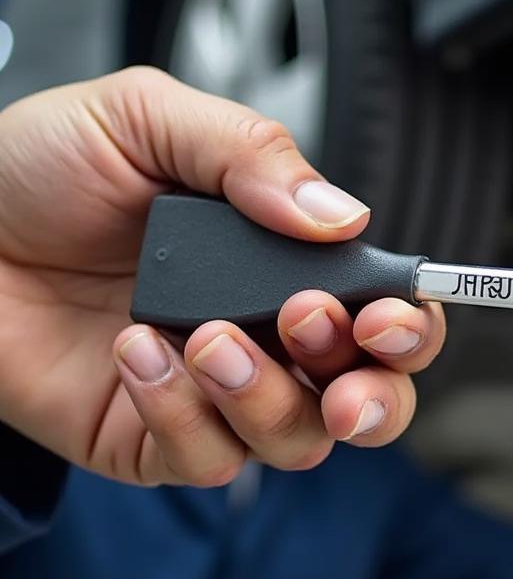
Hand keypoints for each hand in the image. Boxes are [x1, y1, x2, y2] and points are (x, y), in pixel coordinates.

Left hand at [0, 67, 444, 486]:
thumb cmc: (39, 171)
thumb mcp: (148, 118)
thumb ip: (250, 152)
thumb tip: (342, 216)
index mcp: (285, 266)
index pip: (384, 314)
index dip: (407, 326)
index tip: (385, 314)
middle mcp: (267, 338)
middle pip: (371, 400)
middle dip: (373, 390)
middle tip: (319, 335)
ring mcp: (216, 396)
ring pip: (299, 441)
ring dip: (267, 396)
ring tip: (206, 334)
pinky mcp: (157, 441)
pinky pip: (208, 459)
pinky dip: (182, 412)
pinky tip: (137, 351)